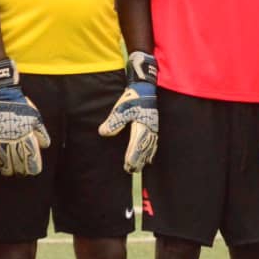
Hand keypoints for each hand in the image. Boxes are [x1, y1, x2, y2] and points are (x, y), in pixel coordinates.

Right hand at [0, 60, 50, 176]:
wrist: (3, 96)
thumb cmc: (22, 106)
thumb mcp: (36, 118)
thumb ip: (40, 133)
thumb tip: (45, 146)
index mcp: (27, 135)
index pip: (31, 157)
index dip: (33, 167)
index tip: (34, 171)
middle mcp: (14, 139)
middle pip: (18, 162)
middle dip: (21, 170)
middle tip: (23, 174)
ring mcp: (1, 139)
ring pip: (4, 162)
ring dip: (8, 169)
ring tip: (10, 172)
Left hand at [99, 51, 158, 172]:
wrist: (146, 88)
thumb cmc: (133, 98)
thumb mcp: (121, 108)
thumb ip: (113, 121)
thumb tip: (104, 132)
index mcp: (142, 125)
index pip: (137, 144)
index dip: (132, 156)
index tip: (127, 165)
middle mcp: (149, 129)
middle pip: (144, 148)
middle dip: (138, 160)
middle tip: (131, 170)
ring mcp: (153, 128)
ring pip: (150, 146)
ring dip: (145, 157)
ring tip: (140, 167)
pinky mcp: (154, 126)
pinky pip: (154, 142)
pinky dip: (152, 151)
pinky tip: (150, 156)